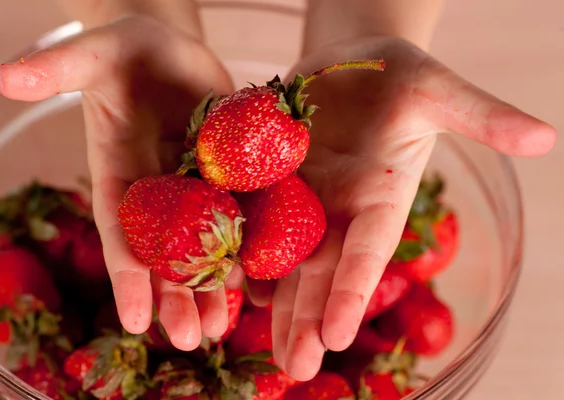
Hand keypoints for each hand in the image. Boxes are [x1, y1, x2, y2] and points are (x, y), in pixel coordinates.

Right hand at [0, 16, 236, 349]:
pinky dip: (253, 249)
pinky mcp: (233, 176)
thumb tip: (8, 76)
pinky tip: (264, 283)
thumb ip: (61, 69)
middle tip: (190, 339)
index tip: (132, 321)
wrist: (172, 50)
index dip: (126, 274)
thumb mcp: (97, 53)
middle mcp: (158, 192)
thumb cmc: (129, 50)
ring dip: (214, 287)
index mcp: (120, 174)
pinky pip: (245, 217)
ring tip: (223, 326)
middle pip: (166, 253)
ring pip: (205, 246)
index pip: (120, 231)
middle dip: (175, 296)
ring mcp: (197, 188)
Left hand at [253, 36, 555, 379]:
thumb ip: (482, 116)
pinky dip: (233, 246)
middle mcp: (337, 208)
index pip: (367, 251)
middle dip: (306, 316)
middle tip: (293, 367)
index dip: (354, 291)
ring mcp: (298, 197)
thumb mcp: (438, 90)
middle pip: (320, 269)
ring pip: (280, 255)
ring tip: (251, 342)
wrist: (347, 63)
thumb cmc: (399, 75)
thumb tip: (547, 137)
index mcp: (378, 197)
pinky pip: (245, 216)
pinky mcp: (265, 178)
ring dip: (268, 298)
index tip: (338, 336)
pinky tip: (219, 280)